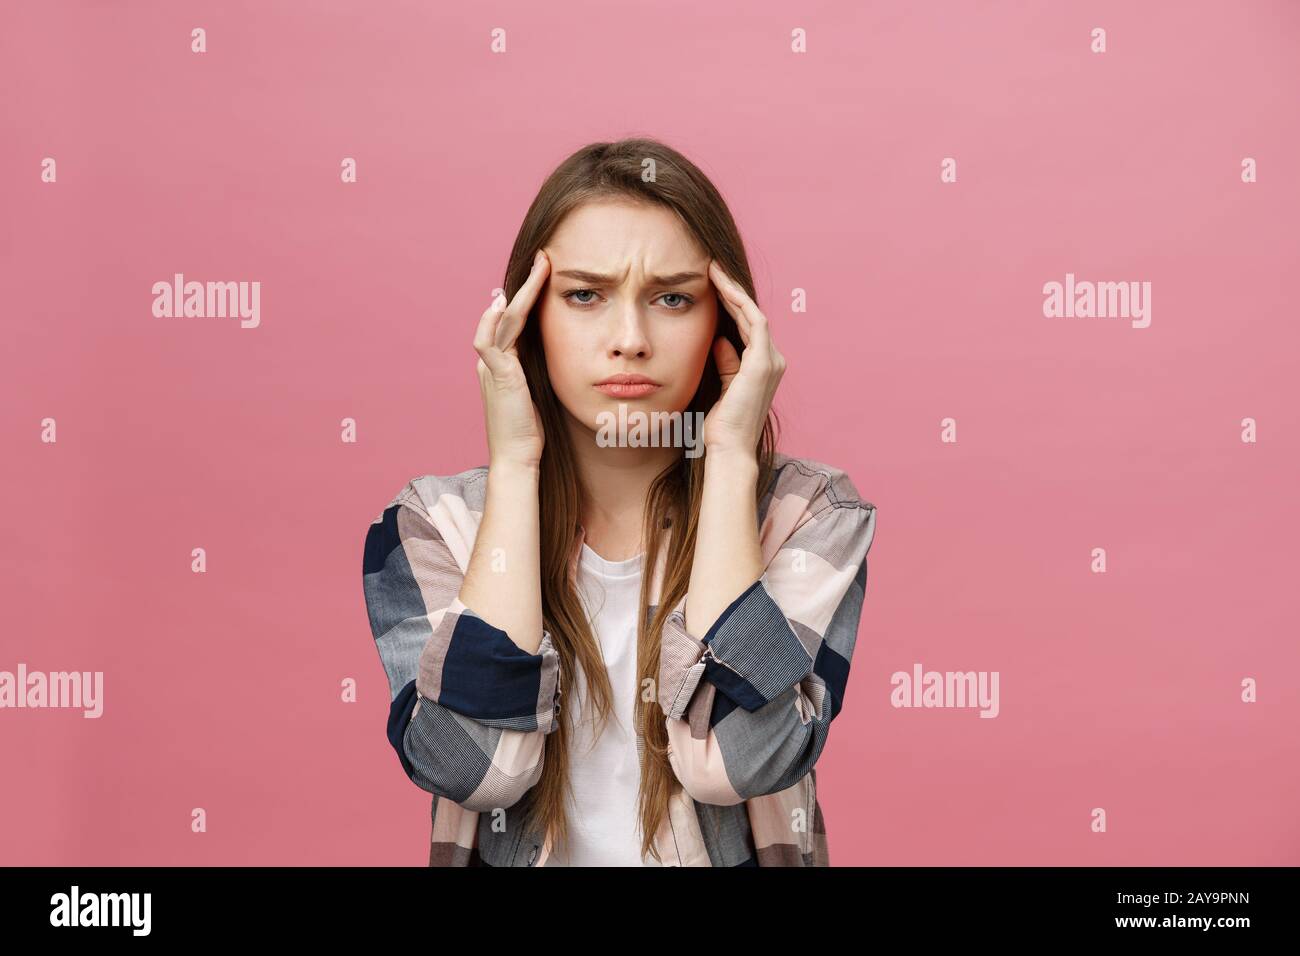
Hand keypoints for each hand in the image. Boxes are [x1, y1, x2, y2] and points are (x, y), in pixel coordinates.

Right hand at [474, 249, 550, 469]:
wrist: (518, 457)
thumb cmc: (532, 431)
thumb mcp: (541, 392)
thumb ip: (546, 369)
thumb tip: (567, 352)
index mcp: (505, 362)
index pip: (517, 320)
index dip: (530, 296)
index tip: (546, 274)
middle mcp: (493, 359)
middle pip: (508, 312)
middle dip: (526, 284)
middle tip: (544, 258)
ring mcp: (491, 365)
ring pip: (503, 318)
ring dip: (520, 291)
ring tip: (538, 267)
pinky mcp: (495, 374)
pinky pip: (488, 340)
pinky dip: (493, 319)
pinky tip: (505, 301)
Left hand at [702, 260, 785, 457]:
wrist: (727, 449)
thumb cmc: (721, 426)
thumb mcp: (721, 386)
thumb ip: (725, 362)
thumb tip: (720, 340)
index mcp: (763, 367)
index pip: (747, 327)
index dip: (730, 304)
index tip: (710, 284)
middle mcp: (773, 361)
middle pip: (752, 316)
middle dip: (732, 290)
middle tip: (712, 268)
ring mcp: (771, 361)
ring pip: (754, 314)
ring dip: (734, 290)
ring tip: (714, 270)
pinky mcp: (764, 363)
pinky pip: (754, 321)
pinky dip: (738, 302)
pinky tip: (721, 288)